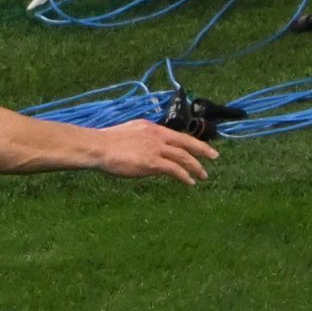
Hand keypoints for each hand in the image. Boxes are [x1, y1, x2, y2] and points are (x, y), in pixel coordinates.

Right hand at [96, 120, 215, 182]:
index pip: (176, 135)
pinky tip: (189, 182)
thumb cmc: (105, 142)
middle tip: (214, 157)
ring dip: (196, 167)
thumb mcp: (127, 134)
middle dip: (202, 151)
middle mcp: (158, 136)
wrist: (98, 147)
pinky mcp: (153, 162)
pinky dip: (184, 176)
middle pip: (186, 143)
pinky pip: (175, 170)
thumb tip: (144, 149)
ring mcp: (156, 149)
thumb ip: (140, 140)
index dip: (190, 141)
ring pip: (183, 158)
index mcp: (151, 128)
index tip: (200, 146)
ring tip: (203, 176)